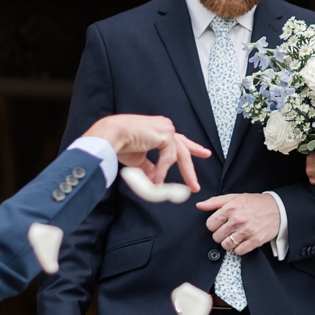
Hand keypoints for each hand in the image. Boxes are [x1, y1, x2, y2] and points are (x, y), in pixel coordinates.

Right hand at [84, 114, 210, 191]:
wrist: (110, 136)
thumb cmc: (119, 144)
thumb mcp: (139, 160)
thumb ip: (151, 168)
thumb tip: (157, 180)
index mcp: (158, 130)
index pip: (178, 140)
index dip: (192, 148)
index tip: (204, 153)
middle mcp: (164, 126)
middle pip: (184, 148)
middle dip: (192, 165)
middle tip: (197, 183)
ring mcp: (166, 128)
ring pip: (180, 154)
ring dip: (181, 173)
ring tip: (178, 188)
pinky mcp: (166, 133)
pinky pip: (169, 157)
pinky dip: (163, 170)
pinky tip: (156, 179)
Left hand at [198, 192, 281, 255]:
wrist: (278, 209)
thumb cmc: (255, 203)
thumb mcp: (235, 198)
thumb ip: (215, 202)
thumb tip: (199, 205)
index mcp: (231, 208)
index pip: (210, 224)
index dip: (214, 225)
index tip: (221, 223)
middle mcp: (238, 220)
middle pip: (216, 237)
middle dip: (221, 234)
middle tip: (229, 230)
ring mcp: (247, 231)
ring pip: (226, 245)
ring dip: (229, 242)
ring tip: (235, 236)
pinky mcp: (255, 241)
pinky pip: (238, 251)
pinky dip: (239, 248)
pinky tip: (243, 240)